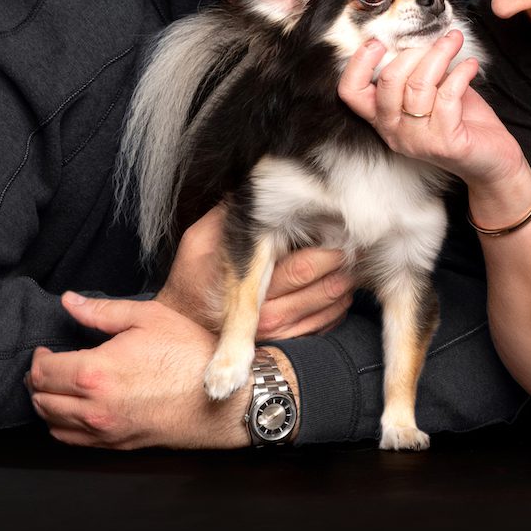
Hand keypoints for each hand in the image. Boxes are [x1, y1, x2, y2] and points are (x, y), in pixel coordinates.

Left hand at [26, 293, 252, 449]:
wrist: (222, 398)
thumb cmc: (190, 354)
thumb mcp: (149, 318)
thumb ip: (102, 312)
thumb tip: (70, 302)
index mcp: (96, 372)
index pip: (43, 371)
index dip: (37, 358)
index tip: (45, 349)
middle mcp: (93, 407)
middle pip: (41, 399)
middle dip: (37, 381)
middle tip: (47, 366)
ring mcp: (104, 430)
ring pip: (51, 422)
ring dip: (46, 403)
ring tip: (56, 386)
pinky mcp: (116, 444)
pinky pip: (71, 440)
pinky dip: (61, 425)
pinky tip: (71, 410)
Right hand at [155, 205, 353, 340]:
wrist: (184, 330)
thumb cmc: (193, 280)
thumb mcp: (198, 241)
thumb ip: (223, 214)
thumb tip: (248, 188)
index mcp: (249, 286)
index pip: (303, 268)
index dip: (326, 251)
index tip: (336, 235)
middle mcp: (269, 316)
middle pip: (326, 287)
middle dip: (341, 265)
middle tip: (346, 246)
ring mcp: (282, 333)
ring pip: (333, 306)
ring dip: (344, 284)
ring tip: (342, 265)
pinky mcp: (291, 343)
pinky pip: (329, 325)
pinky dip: (338, 306)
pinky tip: (334, 289)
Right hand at [339, 29, 525, 189]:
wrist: (493, 159)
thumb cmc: (462, 121)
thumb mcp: (433, 92)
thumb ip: (419, 71)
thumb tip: (417, 34)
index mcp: (384, 119)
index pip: (351, 93)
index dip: (358, 63)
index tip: (378, 41)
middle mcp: (394, 132)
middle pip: (388, 81)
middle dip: (413, 50)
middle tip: (436, 38)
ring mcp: (418, 140)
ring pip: (419, 85)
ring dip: (440, 54)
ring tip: (454, 41)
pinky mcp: (445, 143)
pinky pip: (448, 96)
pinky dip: (461, 73)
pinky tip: (471, 66)